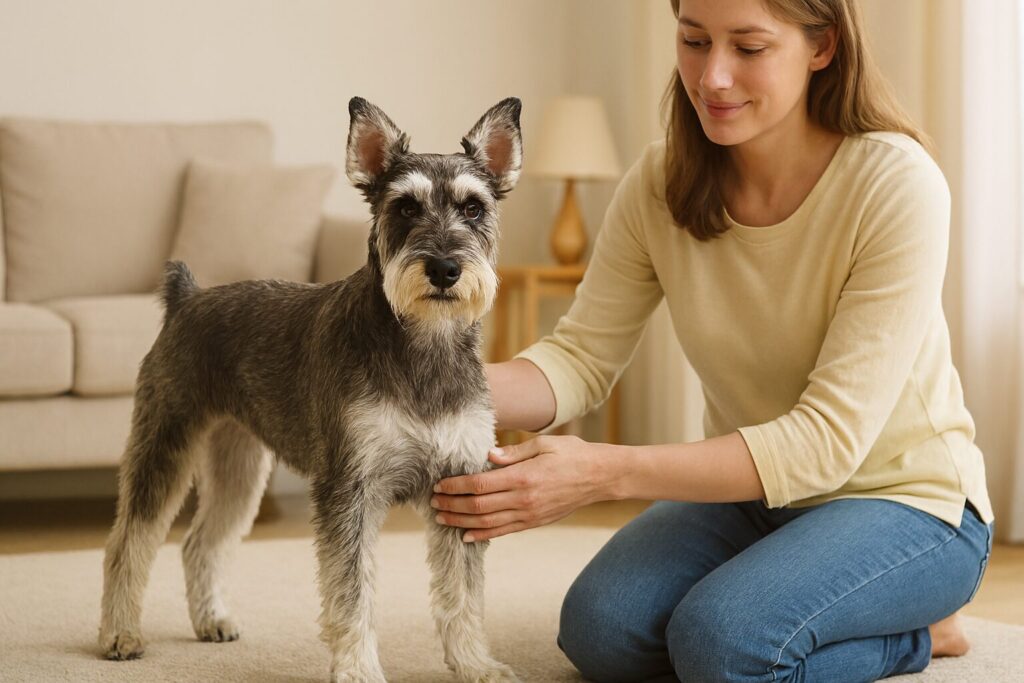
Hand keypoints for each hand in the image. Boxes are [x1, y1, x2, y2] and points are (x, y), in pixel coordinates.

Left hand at [431, 435, 620, 542]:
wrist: (600, 477)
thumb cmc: (573, 454)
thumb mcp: (544, 444)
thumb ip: (514, 452)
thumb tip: (487, 456)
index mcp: (523, 477)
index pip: (480, 484)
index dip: (456, 486)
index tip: (440, 484)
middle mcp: (523, 499)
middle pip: (478, 506)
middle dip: (453, 505)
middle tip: (434, 502)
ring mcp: (529, 514)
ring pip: (487, 522)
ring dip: (462, 521)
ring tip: (443, 518)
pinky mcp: (534, 522)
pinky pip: (504, 531)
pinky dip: (483, 534)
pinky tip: (467, 535)